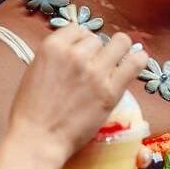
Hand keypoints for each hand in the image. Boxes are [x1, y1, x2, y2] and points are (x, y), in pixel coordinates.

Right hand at [7, 24, 149, 160]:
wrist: (38, 139)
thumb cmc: (30, 111)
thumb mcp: (35, 70)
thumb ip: (56, 56)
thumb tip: (76, 50)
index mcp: (53, 47)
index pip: (78, 29)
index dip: (82, 40)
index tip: (84, 51)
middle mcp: (75, 54)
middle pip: (97, 39)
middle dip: (97, 50)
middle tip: (95, 65)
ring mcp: (95, 72)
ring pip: (119, 45)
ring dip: (119, 51)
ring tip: (120, 58)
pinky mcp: (111, 91)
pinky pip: (134, 64)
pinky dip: (138, 60)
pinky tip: (139, 60)